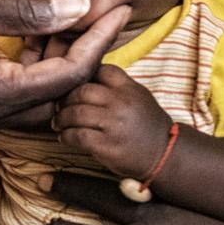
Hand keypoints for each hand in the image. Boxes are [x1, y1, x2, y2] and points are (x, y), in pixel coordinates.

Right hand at [0, 0, 131, 128]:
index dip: (100, 38)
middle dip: (88, 48)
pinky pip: (15, 83)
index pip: (70, 73)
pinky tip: (40, 27)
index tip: (120, 7)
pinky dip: (34, 56)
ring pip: (38, 86)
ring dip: (61, 52)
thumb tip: (79, 5)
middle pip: (60, 86)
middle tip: (109, 9)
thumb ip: (26, 11)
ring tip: (80, 13)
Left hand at [52, 65, 172, 179]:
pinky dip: (66, 136)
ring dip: (62, 119)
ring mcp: (113, 124)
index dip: (84, 77)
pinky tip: (65, 137)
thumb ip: (116, 86)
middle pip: (82, 91)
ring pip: (75, 113)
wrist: (164, 154)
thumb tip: (86, 77)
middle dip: (66, 99)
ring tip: (58, 123)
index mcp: (129, 88)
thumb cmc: (147, 125)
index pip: (101, 70)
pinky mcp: (107, 145)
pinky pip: (77, 136)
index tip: (75, 87)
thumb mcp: (139, 97)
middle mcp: (121, 103)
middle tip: (59, 107)